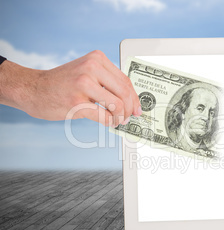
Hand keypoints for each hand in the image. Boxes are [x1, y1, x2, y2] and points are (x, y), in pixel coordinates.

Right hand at [0, 50, 140, 126]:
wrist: (32, 88)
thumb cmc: (62, 83)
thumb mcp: (86, 72)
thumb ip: (107, 81)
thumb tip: (131, 100)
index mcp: (96, 59)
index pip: (125, 80)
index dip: (134, 97)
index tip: (138, 108)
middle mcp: (91, 68)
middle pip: (124, 92)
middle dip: (130, 109)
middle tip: (129, 118)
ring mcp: (83, 85)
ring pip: (117, 105)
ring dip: (121, 118)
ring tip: (117, 121)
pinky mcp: (76, 102)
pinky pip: (103, 116)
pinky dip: (109, 122)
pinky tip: (108, 123)